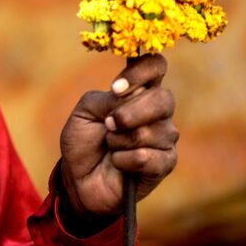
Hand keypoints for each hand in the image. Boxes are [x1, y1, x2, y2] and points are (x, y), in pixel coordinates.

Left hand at [59, 54, 177, 230]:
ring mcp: (165, 138)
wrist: (79, 179)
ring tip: (110, 147)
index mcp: (138, 92)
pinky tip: (118, 163)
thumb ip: (105, 99)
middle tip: (109, 124)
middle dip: (129, 113)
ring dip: (119, 140)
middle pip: (163, 99)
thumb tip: (127, 95)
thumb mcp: (84, 113)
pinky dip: (123, 160)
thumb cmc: (83, 142)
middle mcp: (157, 112)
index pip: (156, 66)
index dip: (141, 71)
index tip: (116, 88)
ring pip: (151, 131)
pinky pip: (147, 156)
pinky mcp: (165, 163)